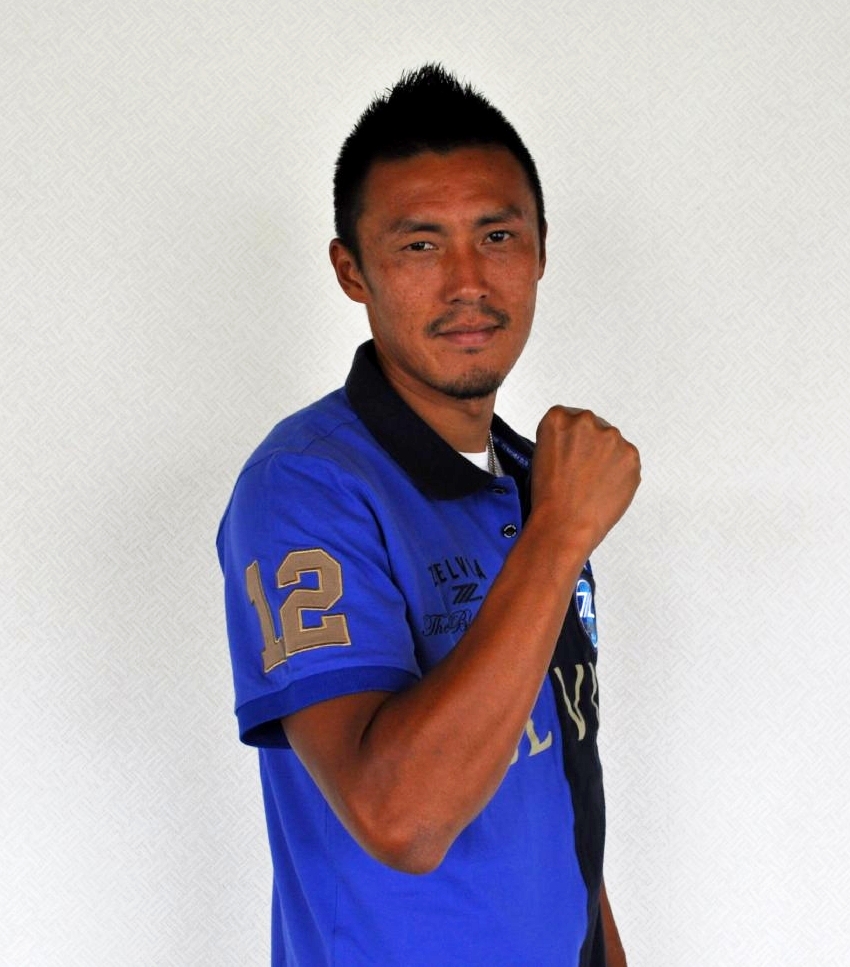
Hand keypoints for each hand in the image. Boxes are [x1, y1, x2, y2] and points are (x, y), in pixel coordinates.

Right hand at [530, 406, 640, 556]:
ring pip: (611, 443)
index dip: (569, 438)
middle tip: (581, 470)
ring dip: (606, 457)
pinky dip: (620, 471)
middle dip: (590, 445)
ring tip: (592, 482)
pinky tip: (604, 486)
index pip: (568, 417)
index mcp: (557, 419)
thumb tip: (577, 441)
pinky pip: (627, 458)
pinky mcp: (631, 455)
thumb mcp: (541, 456)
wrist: (566, 523)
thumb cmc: (550, 498)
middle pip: (592, 426)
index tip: (569, 451)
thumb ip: (561, 439)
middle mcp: (585, 421)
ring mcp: (611, 437)